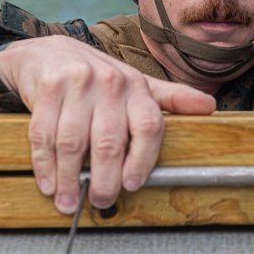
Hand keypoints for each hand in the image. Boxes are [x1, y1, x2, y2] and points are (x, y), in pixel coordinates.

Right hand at [0, 37, 215, 212]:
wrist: (48, 52)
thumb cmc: (97, 77)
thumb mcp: (137, 85)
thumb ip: (171, 99)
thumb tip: (209, 106)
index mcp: (136, 86)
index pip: (149, 127)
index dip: (142, 161)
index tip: (133, 185)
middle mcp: (110, 81)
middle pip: (109, 142)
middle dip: (104, 180)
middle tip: (100, 200)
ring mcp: (77, 82)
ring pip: (74, 142)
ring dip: (70, 178)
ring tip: (68, 200)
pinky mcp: (48, 87)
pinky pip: (45, 134)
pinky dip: (46, 164)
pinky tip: (49, 182)